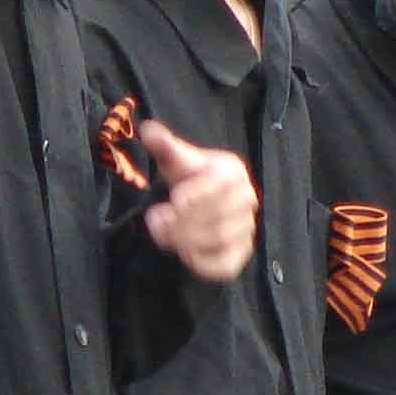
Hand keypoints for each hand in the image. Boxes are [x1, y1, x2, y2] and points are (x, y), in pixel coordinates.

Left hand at [137, 121, 257, 281]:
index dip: (197, 195)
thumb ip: (163, 145)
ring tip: (161, 233)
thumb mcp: (174, 159)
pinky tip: (182, 253)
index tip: (173, 200)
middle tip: (155, 220)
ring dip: (186, 240)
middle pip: (219, 217)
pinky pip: (225, 265)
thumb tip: (148, 129)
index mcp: (234, 172)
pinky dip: (203, 263)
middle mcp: (248, 201)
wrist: (201, 200)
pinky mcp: (239, 255)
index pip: (222, 187)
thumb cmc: (188, 177)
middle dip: (183, 221)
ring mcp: (246, 230)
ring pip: (219, 240)